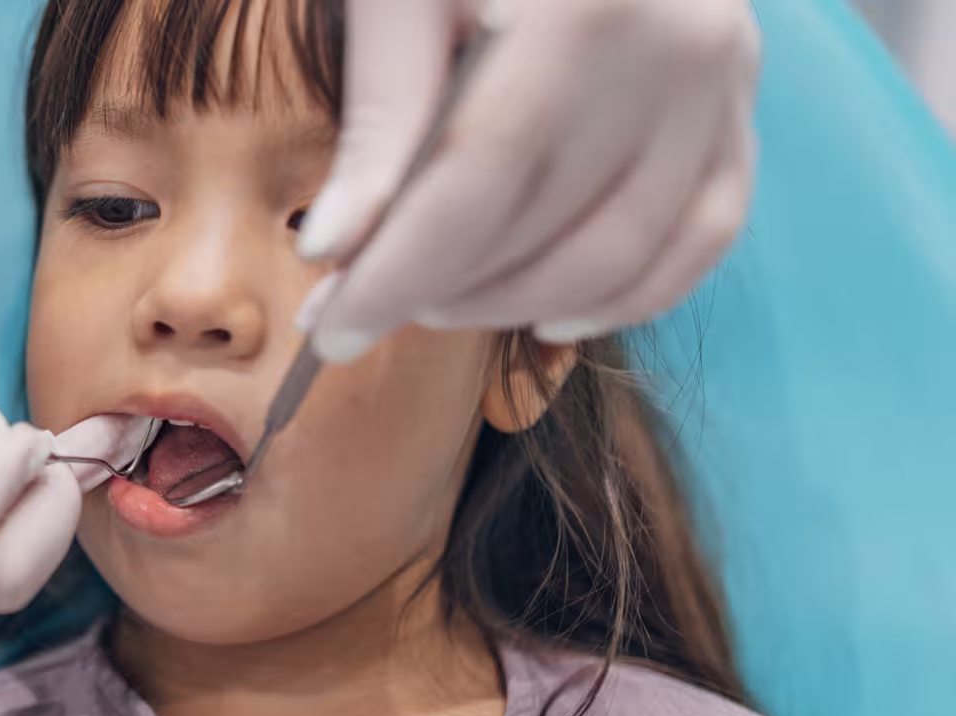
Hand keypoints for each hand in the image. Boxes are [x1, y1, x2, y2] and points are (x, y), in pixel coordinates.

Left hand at [298, 0, 759, 359]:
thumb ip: (381, 121)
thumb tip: (334, 251)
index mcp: (585, 4)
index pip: (480, 175)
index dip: (399, 267)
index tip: (329, 327)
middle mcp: (678, 45)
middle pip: (546, 222)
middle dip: (437, 289)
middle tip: (357, 307)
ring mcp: (725, 84)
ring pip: (620, 253)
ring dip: (514, 305)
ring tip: (432, 302)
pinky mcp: (742, 113)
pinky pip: (700, 241)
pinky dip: (623, 299)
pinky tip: (546, 318)